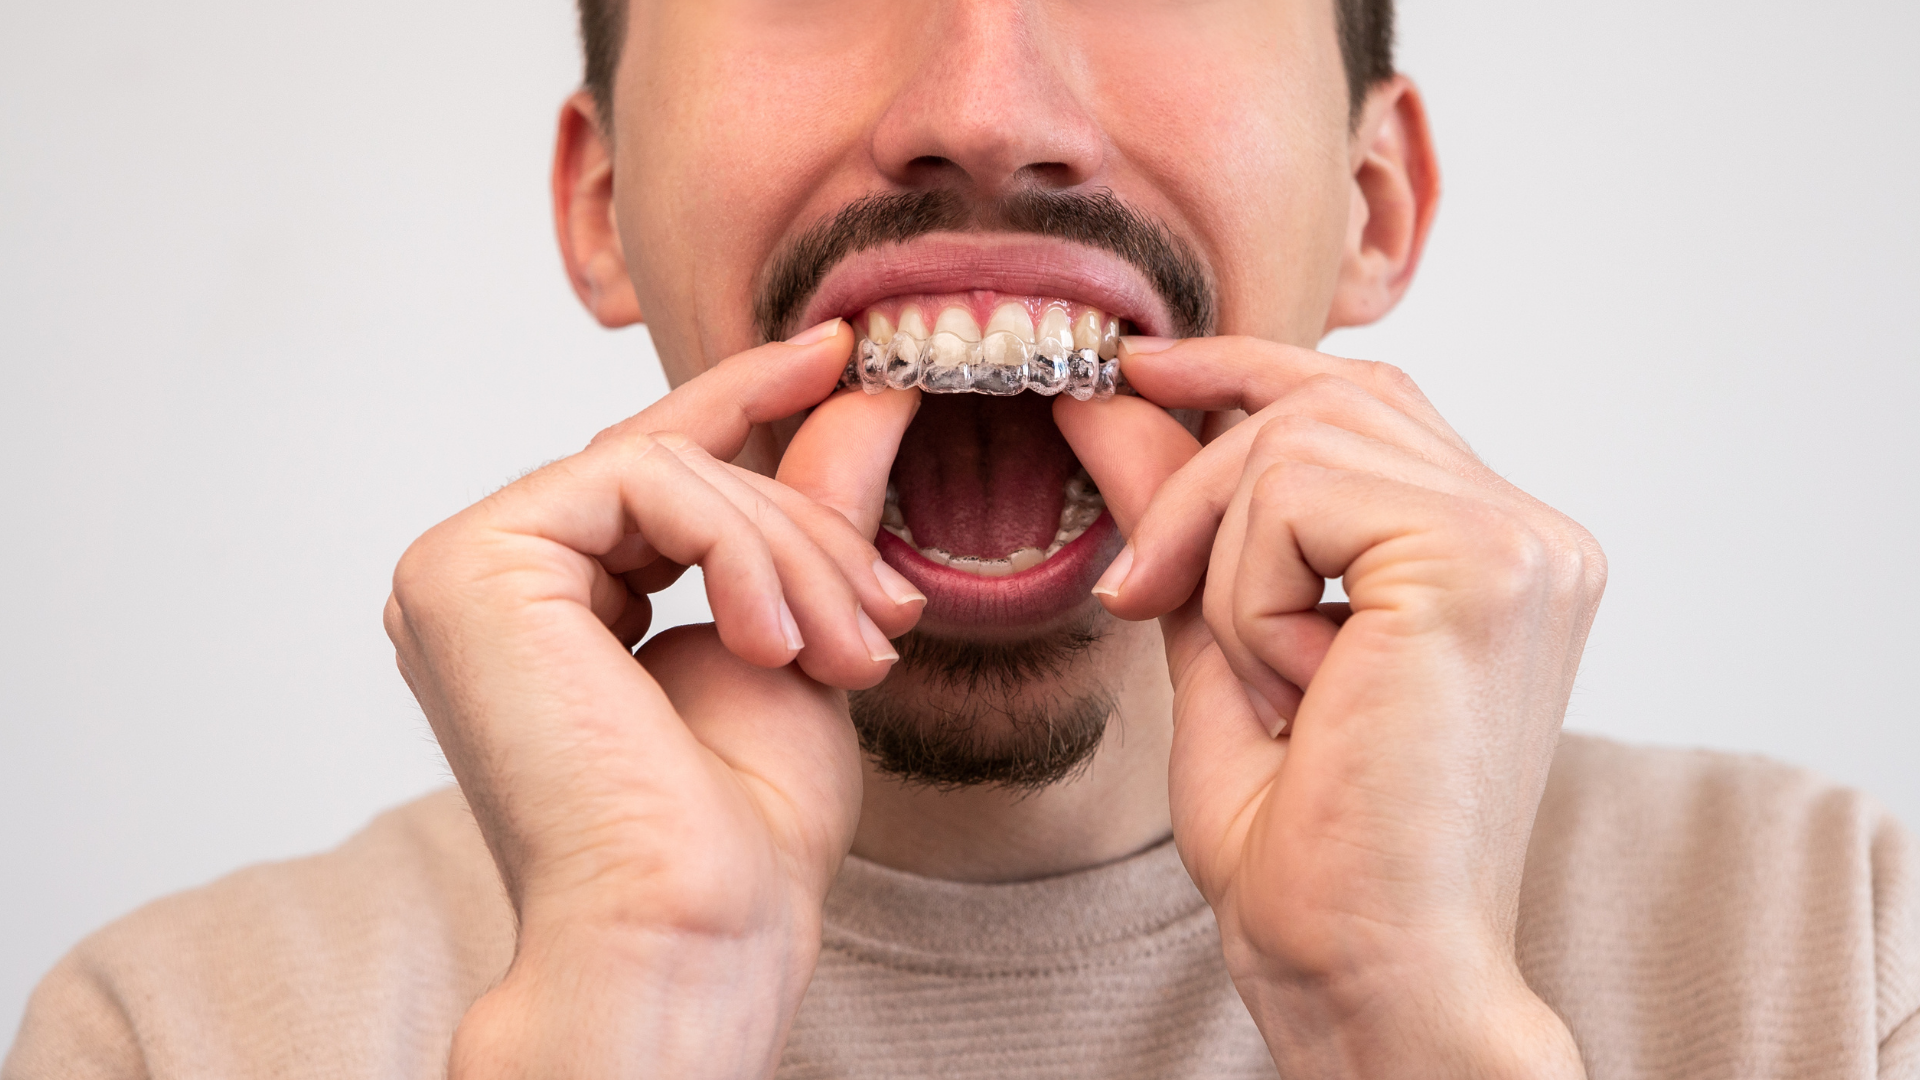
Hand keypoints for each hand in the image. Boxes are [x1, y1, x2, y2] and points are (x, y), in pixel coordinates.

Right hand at [383, 322, 924, 1076]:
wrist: (692, 928)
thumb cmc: (740, 828)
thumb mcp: (797, 634)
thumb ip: (807, 512)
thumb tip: (860, 390)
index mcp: (548, 605)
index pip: (651, 468)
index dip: (743, 397)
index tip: (839, 354)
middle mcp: (489, 583)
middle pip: (673, 470)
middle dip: (803, 531)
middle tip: (883, 620)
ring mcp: (462, 571)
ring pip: (668, 468)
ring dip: (789, 552)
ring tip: (849, 653)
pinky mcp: (466, 565)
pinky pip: (647, 482)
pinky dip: (740, 549)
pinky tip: (774, 644)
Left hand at [1057, 337, 1601, 1078]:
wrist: (1366, 972)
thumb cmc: (1309, 847)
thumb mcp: (1220, 644)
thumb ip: (1183, 517)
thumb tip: (1110, 399)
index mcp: (1496, 554)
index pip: (1366, 398)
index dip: (1246, 368)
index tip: (1137, 370)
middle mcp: (1532, 535)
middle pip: (1325, 398)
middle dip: (1196, 483)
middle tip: (1135, 594)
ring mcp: (1523, 542)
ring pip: (1295, 440)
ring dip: (1225, 566)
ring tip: (1269, 686)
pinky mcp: (1482, 562)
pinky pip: (1294, 492)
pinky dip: (1248, 596)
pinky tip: (1300, 692)